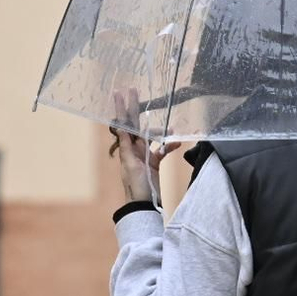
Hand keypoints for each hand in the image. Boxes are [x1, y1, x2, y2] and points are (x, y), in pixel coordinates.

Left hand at [112, 89, 180, 203]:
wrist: (144, 205)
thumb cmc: (136, 186)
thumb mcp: (131, 165)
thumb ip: (128, 146)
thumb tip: (122, 127)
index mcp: (127, 149)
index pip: (124, 124)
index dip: (122, 109)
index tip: (120, 93)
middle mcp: (134, 149)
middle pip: (136, 125)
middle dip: (136, 108)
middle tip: (135, 90)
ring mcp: (144, 155)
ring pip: (151, 136)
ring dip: (161, 132)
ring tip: (172, 129)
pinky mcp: (154, 162)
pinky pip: (162, 150)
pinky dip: (168, 145)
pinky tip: (176, 142)